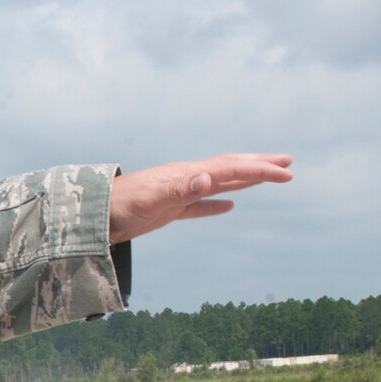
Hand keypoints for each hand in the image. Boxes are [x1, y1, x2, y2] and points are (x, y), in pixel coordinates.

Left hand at [108, 154, 293, 243]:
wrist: (91, 217)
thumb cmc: (119, 207)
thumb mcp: (152, 199)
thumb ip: (180, 190)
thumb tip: (209, 179)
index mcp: (187, 174)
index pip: (232, 169)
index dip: (260, 171)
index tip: (287, 174)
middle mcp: (186, 178)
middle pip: (230, 168)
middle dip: (260, 166)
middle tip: (289, 164)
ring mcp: (178, 192)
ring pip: (220, 182)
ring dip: (245, 180)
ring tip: (267, 177)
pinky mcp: (168, 209)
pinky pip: (201, 205)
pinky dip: (218, 204)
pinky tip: (228, 207)